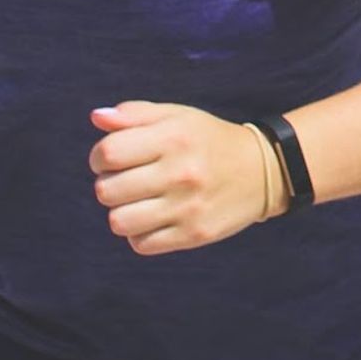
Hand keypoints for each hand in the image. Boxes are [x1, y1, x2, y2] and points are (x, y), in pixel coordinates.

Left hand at [88, 102, 281, 255]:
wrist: (263, 171)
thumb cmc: (209, 141)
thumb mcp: (178, 116)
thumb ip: (135, 114)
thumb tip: (98, 117)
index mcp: (174, 138)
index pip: (108, 154)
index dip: (99, 158)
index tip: (111, 159)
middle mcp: (181, 173)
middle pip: (107, 191)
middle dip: (109, 185)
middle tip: (128, 181)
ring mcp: (188, 207)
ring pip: (119, 222)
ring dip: (122, 212)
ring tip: (139, 202)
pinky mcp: (194, 234)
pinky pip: (141, 245)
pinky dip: (140, 234)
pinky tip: (155, 219)